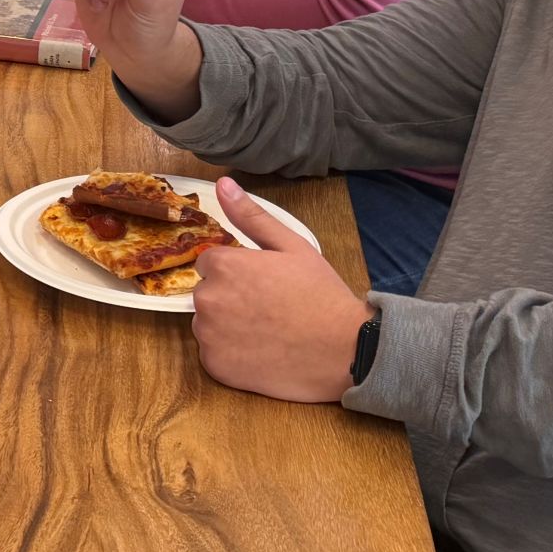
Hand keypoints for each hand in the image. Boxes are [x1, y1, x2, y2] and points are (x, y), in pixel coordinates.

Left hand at [191, 179, 373, 402]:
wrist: (345, 350)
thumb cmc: (321, 295)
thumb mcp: (292, 246)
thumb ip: (251, 216)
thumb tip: (223, 184)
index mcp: (222, 266)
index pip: (210, 263)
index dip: (237, 272)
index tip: (263, 283)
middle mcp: (207, 299)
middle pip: (208, 294)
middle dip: (230, 298)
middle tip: (269, 308)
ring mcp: (209, 336)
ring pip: (208, 325)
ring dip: (228, 327)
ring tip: (268, 332)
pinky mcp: (215, 367)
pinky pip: (214, 355)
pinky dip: (231, 355)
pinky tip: (262, 353)